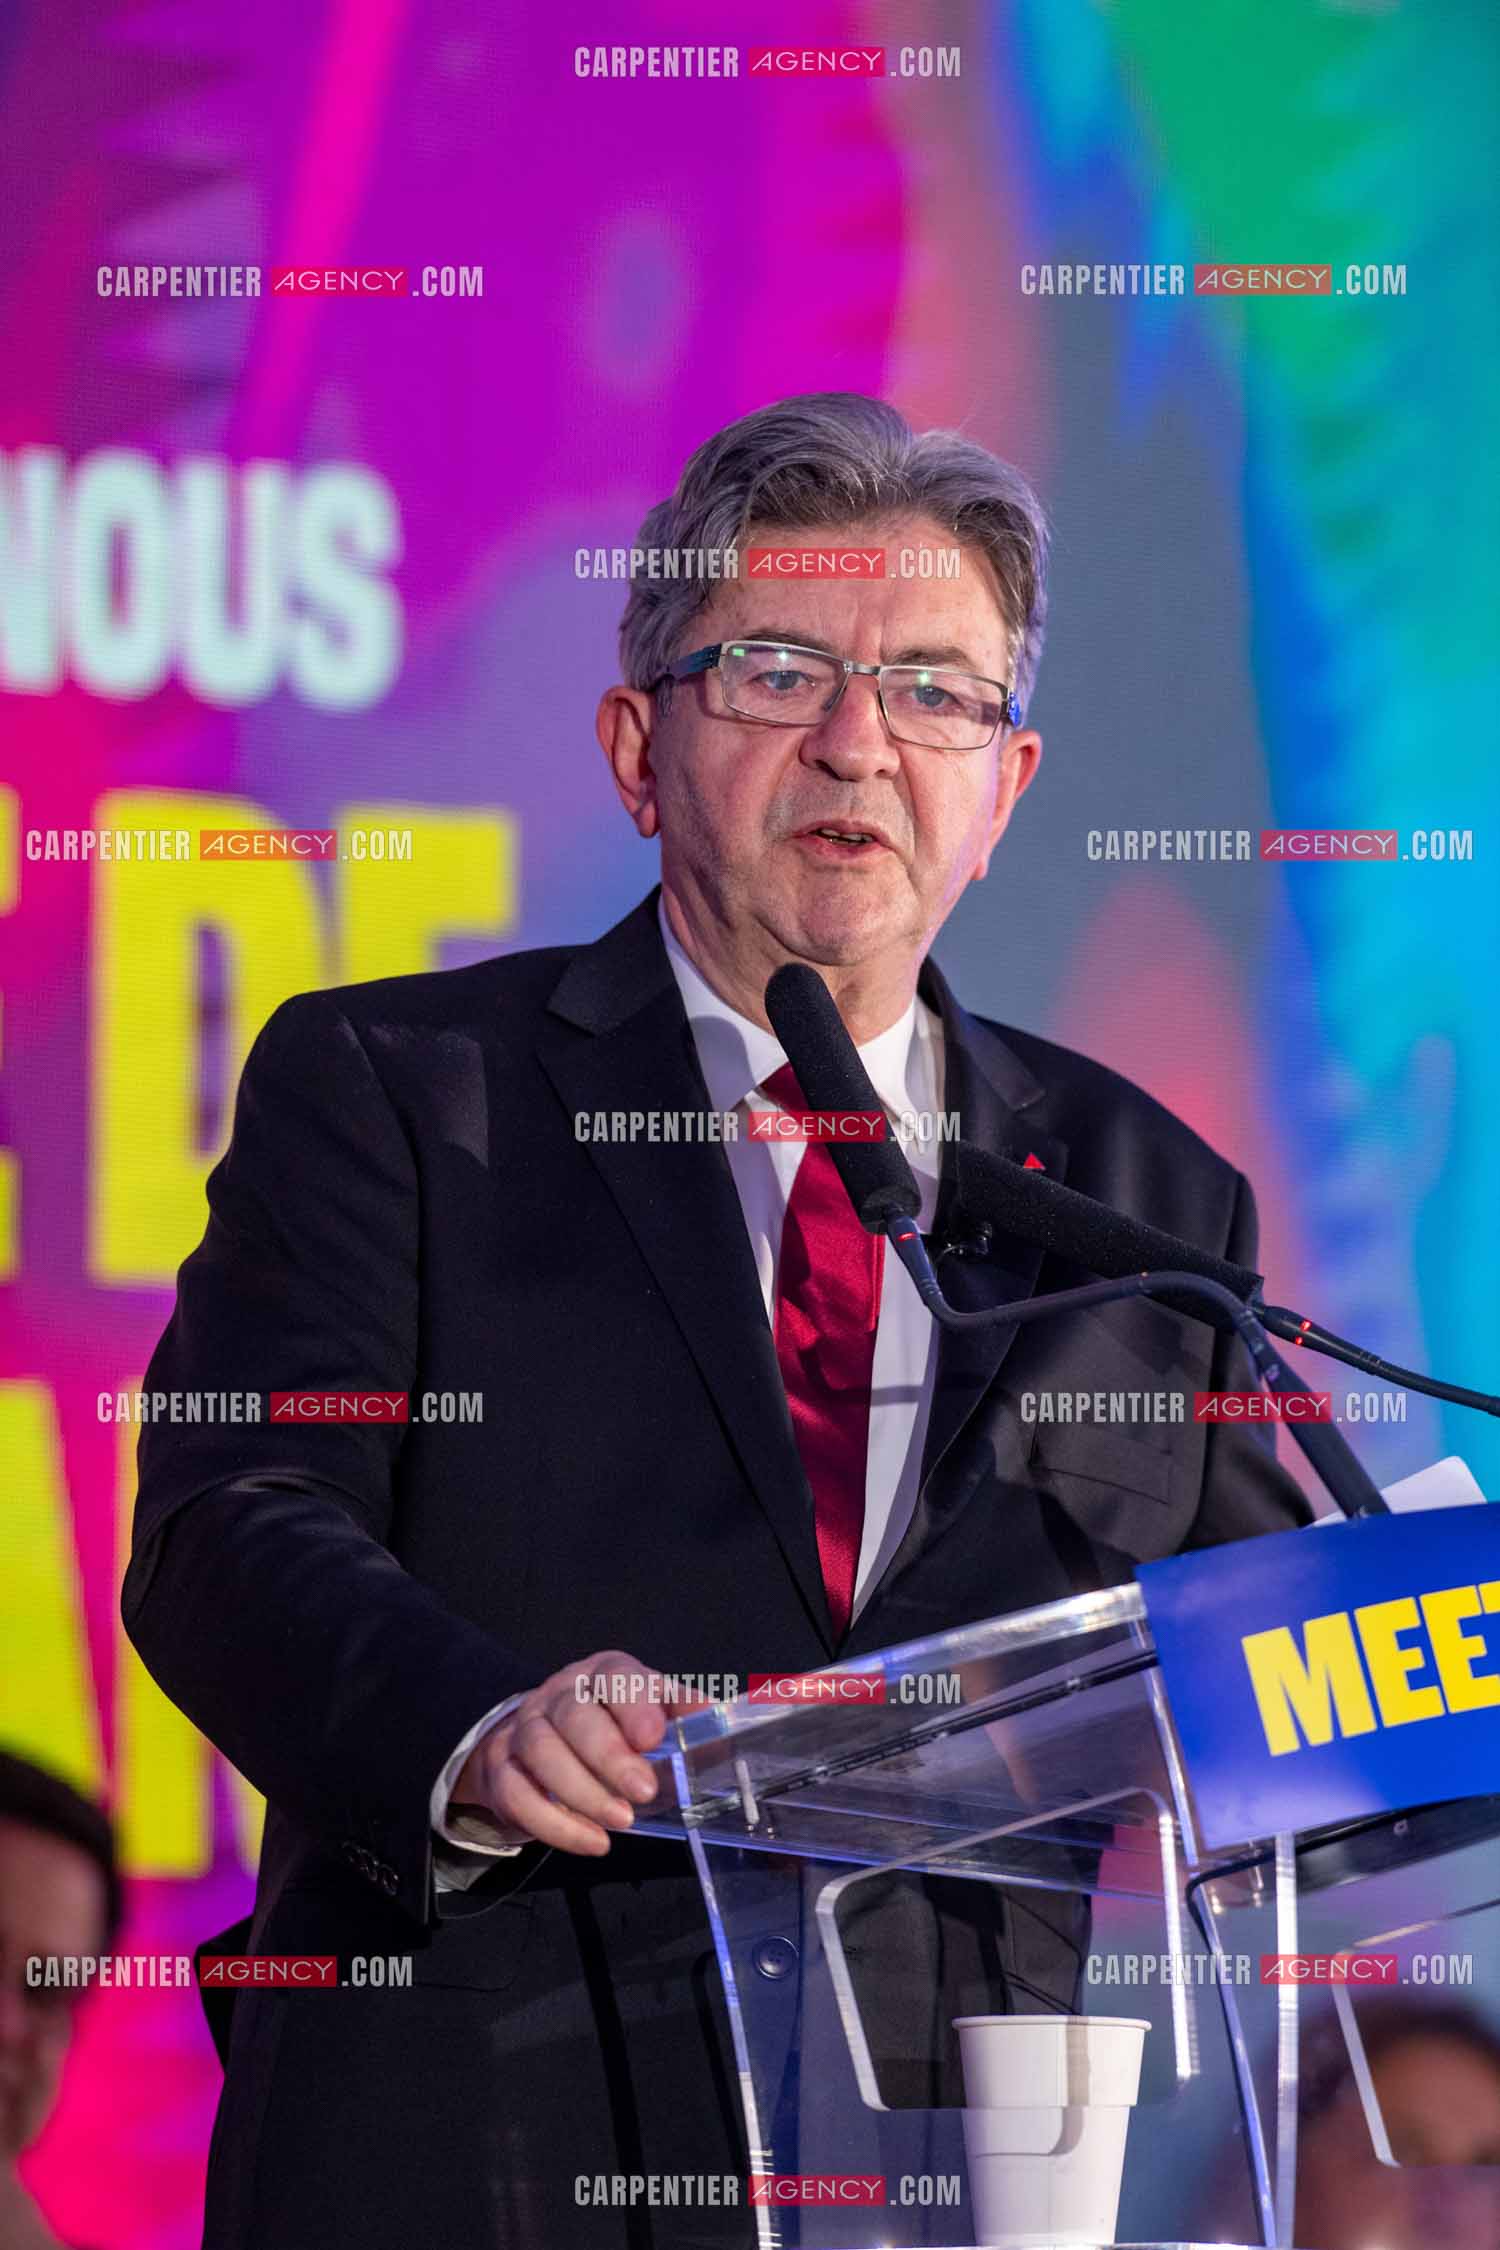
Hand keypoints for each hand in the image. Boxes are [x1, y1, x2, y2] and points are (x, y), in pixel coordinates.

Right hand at [449, 1650, 709, 1855]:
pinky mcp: (500, 1770)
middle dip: (609, 1755)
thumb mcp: (643, 1710)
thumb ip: (678, 1711)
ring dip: (583, 1791)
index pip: (615, 1676)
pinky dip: (554, 1823)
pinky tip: (592, 1841)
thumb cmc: (606, 1725)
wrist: (533, 1743)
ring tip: (622, 1821)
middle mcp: (558, 1695)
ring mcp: (523, 1729)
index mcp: (601, 1675)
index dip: (633, 1703)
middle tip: (644, 1791)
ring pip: (541, 1752)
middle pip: (575, 1715)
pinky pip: (517, 1795)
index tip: (653, 1736)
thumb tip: (714, 1717)